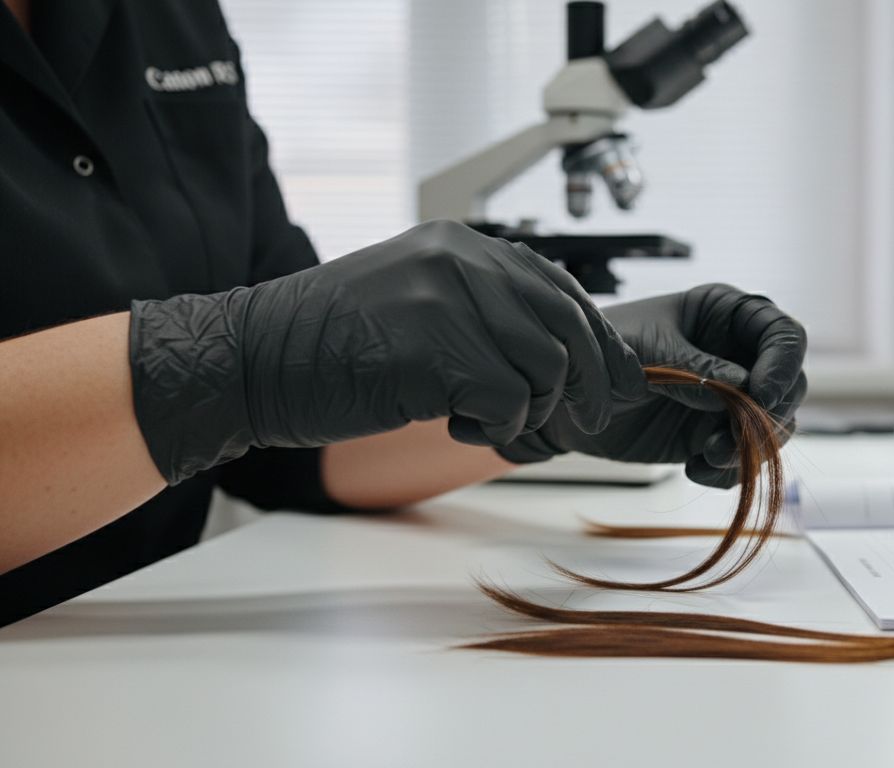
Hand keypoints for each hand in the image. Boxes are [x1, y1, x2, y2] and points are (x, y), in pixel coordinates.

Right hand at [129, 220, 644, 483]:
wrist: (252, 360)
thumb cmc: (333, 346)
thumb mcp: (420, 304)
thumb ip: (486, 312)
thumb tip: (568, 353)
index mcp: (463, 244)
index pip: (562, 289)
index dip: (598, 342)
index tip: (614, 382)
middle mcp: (462, 259)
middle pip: (568, 325)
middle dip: (589, 384)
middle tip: (585, 424)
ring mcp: (446, 299)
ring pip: (546, 367)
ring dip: (532, 411)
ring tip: (488, 421)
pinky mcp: (432, 348)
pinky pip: (509, 400)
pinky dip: (496, 428)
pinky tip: (456, 426)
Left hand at [499, 283, 806, 487]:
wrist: (565, 402)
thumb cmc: (600, 352)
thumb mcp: (648, 353)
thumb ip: (696, 368)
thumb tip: (746, 388)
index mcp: (727, 314)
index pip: (784, 335)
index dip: (784, 365)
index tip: (763, 395)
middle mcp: (738, 354)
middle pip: (790, 385)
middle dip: (769, 416)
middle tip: (733, 435)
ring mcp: (729, 397)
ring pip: (774, 427)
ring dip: (749, 448)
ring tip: (707, 456)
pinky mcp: (713, 434)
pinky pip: (744, 459)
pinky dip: (729, 471)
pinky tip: (694, 468)